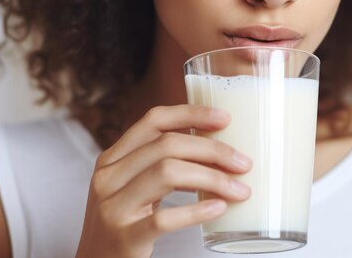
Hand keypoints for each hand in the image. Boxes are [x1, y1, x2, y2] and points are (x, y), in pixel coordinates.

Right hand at [74, 105, 251, 257]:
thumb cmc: (123, 222)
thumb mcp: (131, 185)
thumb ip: (159, 164)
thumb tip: (217, 148)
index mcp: (112, 157)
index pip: (154, 120)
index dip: (191, 114)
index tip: (225, 119)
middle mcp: (108, 176)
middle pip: (167, 145)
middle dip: (212, 150)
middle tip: (243, 163)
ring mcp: (113, 207)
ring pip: (167, 173)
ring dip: (212, 178)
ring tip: (239, 189)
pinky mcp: (123, 237)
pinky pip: (164, 218)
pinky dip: (196, 211)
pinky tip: (218, 208)